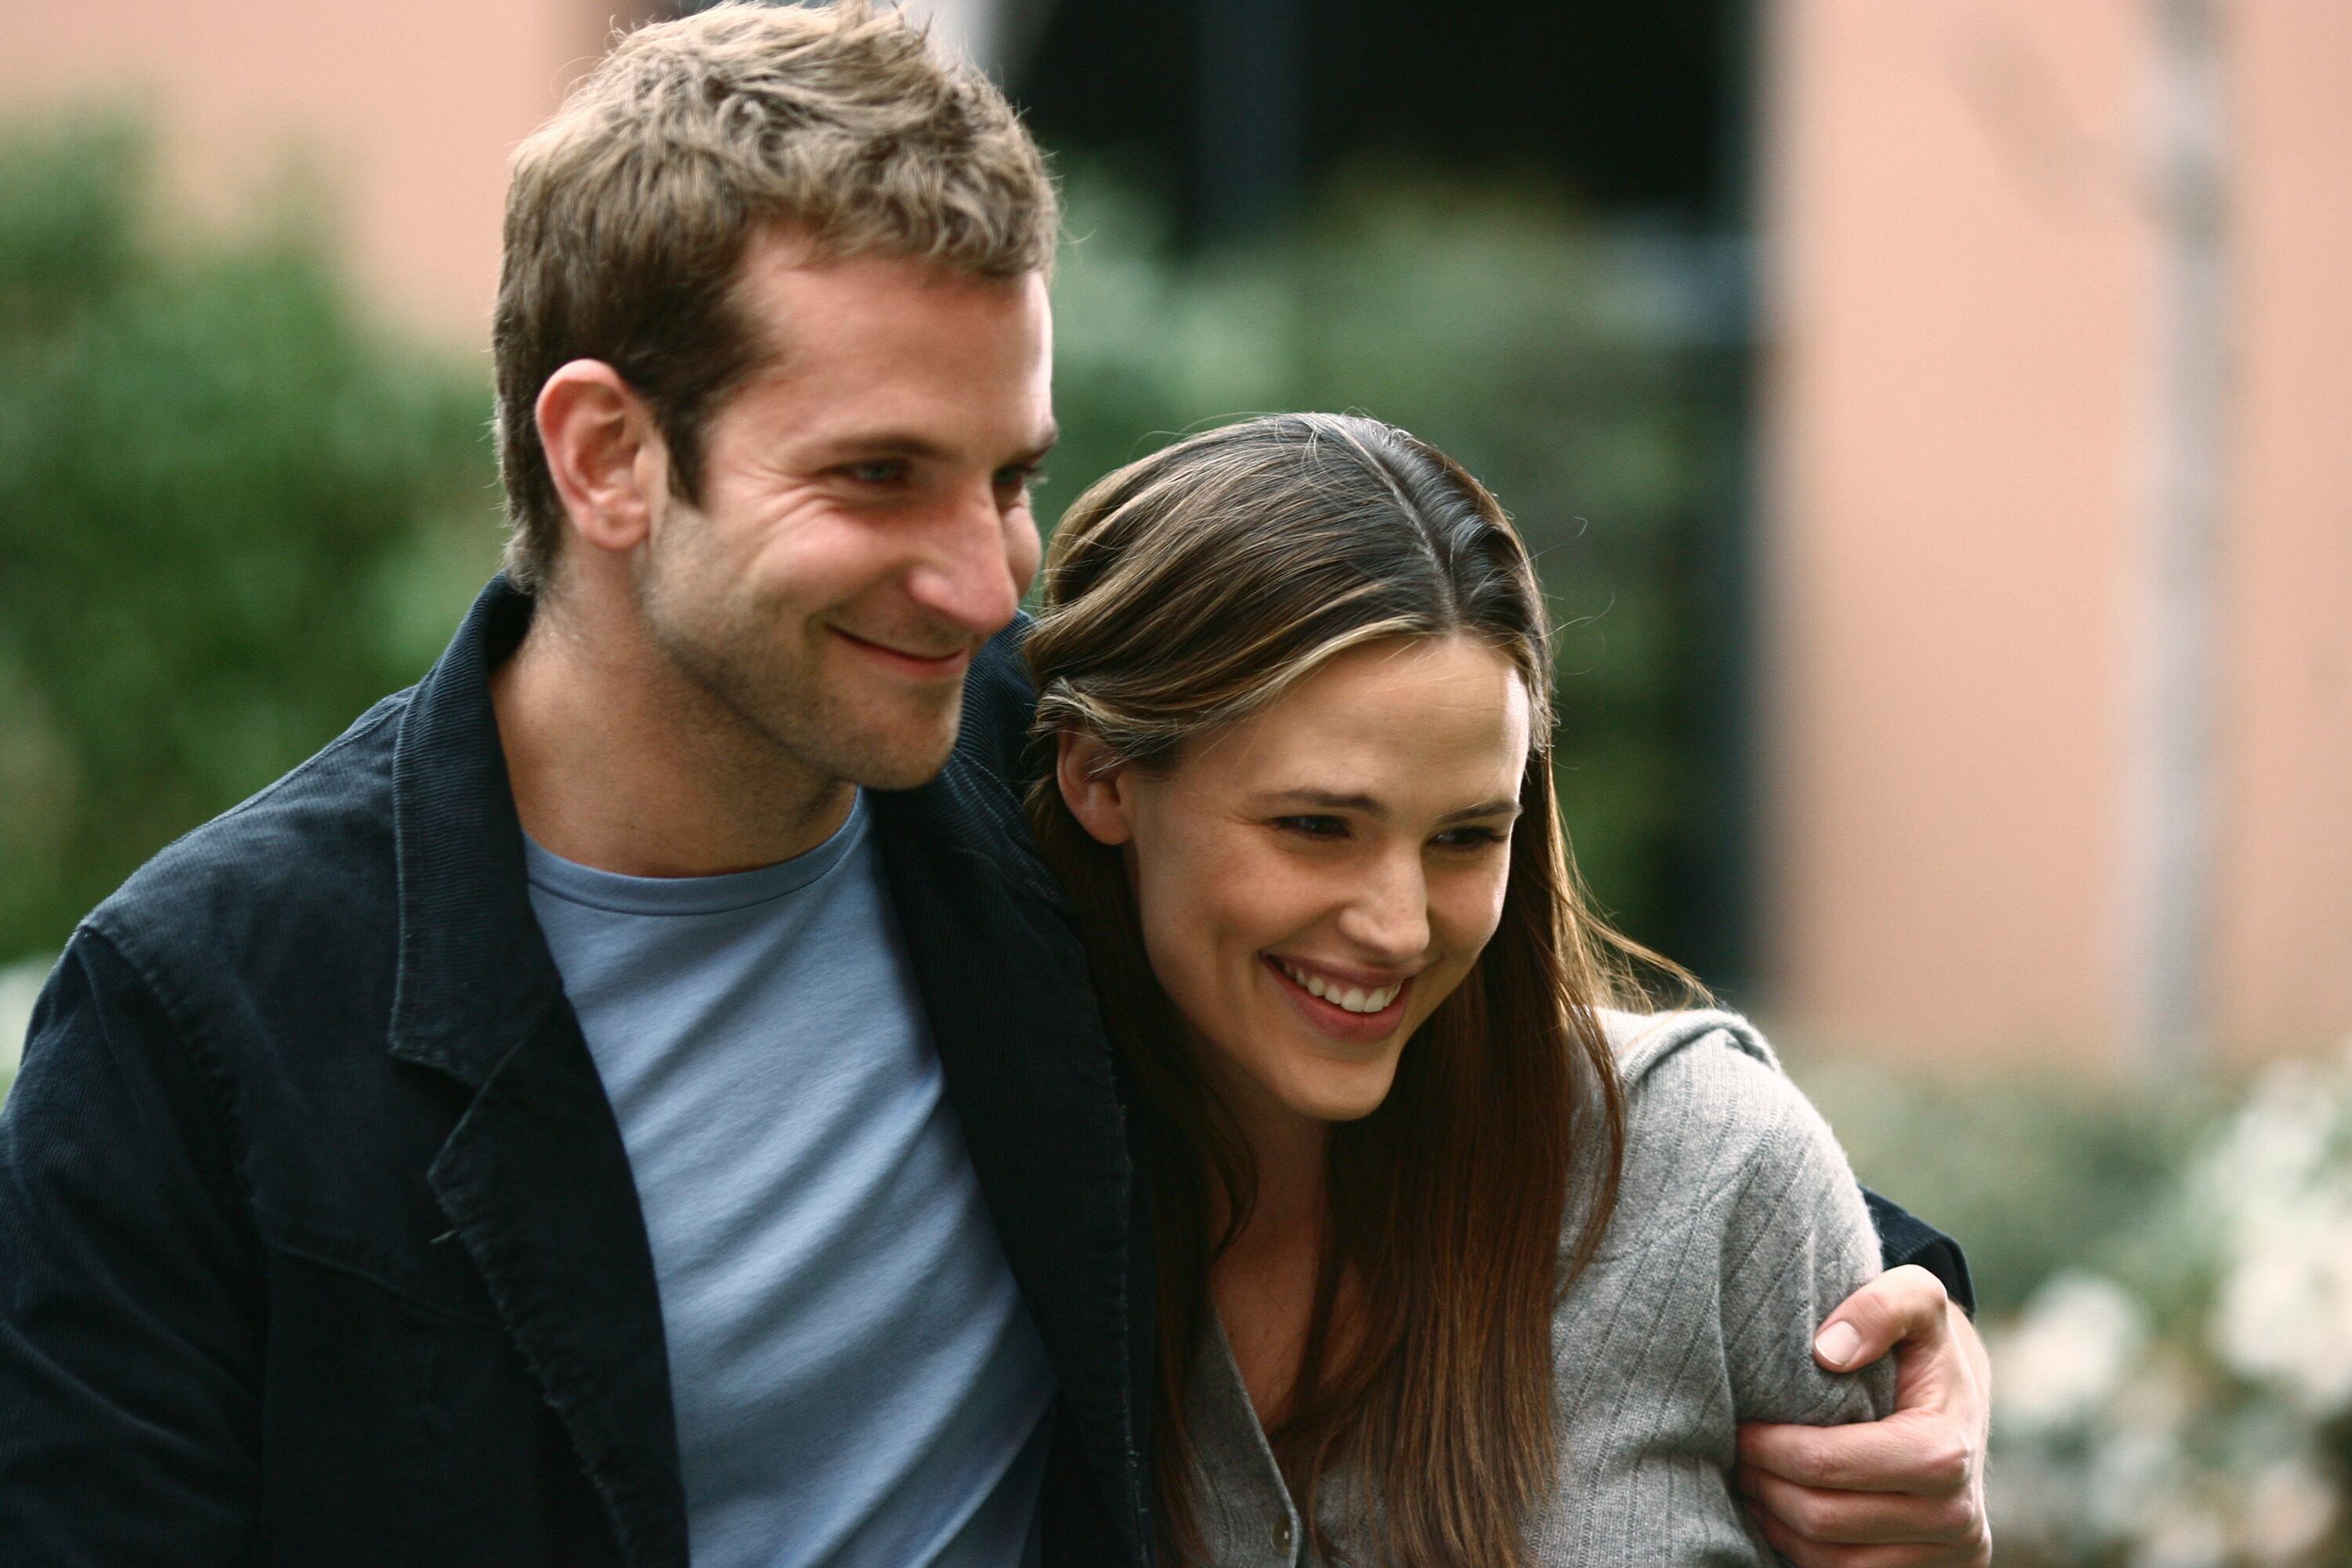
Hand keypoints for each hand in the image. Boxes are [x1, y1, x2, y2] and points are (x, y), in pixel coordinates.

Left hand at [1734, 1264, 1990, 1566]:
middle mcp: (1956, 1516)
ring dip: (1778, 1523)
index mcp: (1946, 1451)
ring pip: (1833, 1561)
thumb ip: (1881, 1304)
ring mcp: (1948, 1554)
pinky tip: (1781, 1510)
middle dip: (1765, 1485)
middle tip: (1734, 1454)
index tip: (1739, 1425)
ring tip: (1750, 1481)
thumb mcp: (1917, 1296)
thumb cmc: (1925, 1344)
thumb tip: (1827, 1351)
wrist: (1962, 1400)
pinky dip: (1805, 1550)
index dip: (1770, 1446)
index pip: (1828, 1465)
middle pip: (1824, 1518)